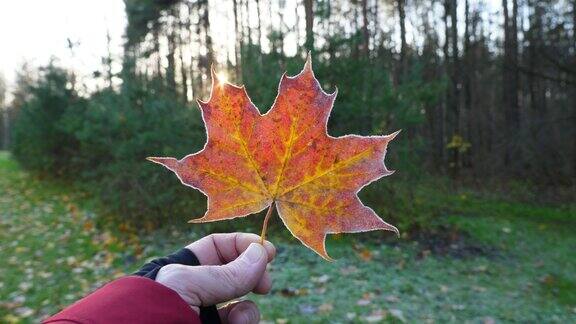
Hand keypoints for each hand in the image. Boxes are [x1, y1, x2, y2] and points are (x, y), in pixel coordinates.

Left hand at [155, 233, 275, 323]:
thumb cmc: (151, 313)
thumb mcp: (186, 284)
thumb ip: (225, 272)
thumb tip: (260, 254)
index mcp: (180, 271)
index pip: (217, 248)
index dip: (242, 245)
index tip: (266, 249)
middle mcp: (195, 293)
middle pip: (236, 276)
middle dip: (253, 276)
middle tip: (265, 284)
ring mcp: (204, 318)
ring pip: (242, 307)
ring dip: (248, 310)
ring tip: (240, 319)